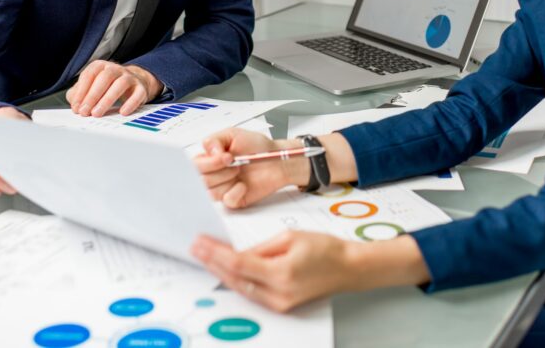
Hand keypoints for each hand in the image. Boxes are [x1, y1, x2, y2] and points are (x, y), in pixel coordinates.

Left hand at [66, 61, 163, 116]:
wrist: (134, 83)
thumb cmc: (107, 86)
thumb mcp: (90, 87)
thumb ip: (78, 93)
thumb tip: (74, 103)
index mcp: (100, 66)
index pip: (89, 76)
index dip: (81, 92)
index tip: (76, 107)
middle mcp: (115, 69)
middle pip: (104, 78)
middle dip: (92, 96)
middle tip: (85, 112)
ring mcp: (129, 77)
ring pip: (120, 84)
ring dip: (107, 100)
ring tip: (97, 113)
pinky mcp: (141, 88)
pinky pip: (137, 94)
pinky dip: (130, 103)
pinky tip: (122, 112)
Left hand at [191, 230, 431, 311]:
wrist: (347, 268)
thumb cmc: (324, 249)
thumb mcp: (290, 237)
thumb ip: (260, 248)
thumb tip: (235, 253)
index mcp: (281, 273)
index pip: (238, 264)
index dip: (215, 254)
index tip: (200, 243)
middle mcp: (278, 294)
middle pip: (235, 279)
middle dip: (212, 263)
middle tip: (196, 248)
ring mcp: (279, 304)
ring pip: (240, 289)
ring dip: (220, 273)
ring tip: (204, 257)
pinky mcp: (280, 306)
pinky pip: (251, 293)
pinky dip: (236, 280)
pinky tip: (224, 270)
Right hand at [194, 129, 307, 208]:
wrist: (277, 159)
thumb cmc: (257, 146)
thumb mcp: (234, 134)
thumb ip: (216, 139)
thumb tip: (208, 151)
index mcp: (209, 159)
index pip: (193, 166)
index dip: (208, 163)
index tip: (227, 156)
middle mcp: (213, 174)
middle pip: (200, 181)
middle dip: (219, 171)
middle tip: (235, 163)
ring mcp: (222, 188)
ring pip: (211, 192)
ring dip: (227, 180)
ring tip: (239, 171)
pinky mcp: (233, 199)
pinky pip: (226, 201)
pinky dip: (235, 192)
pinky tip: (243, 185)